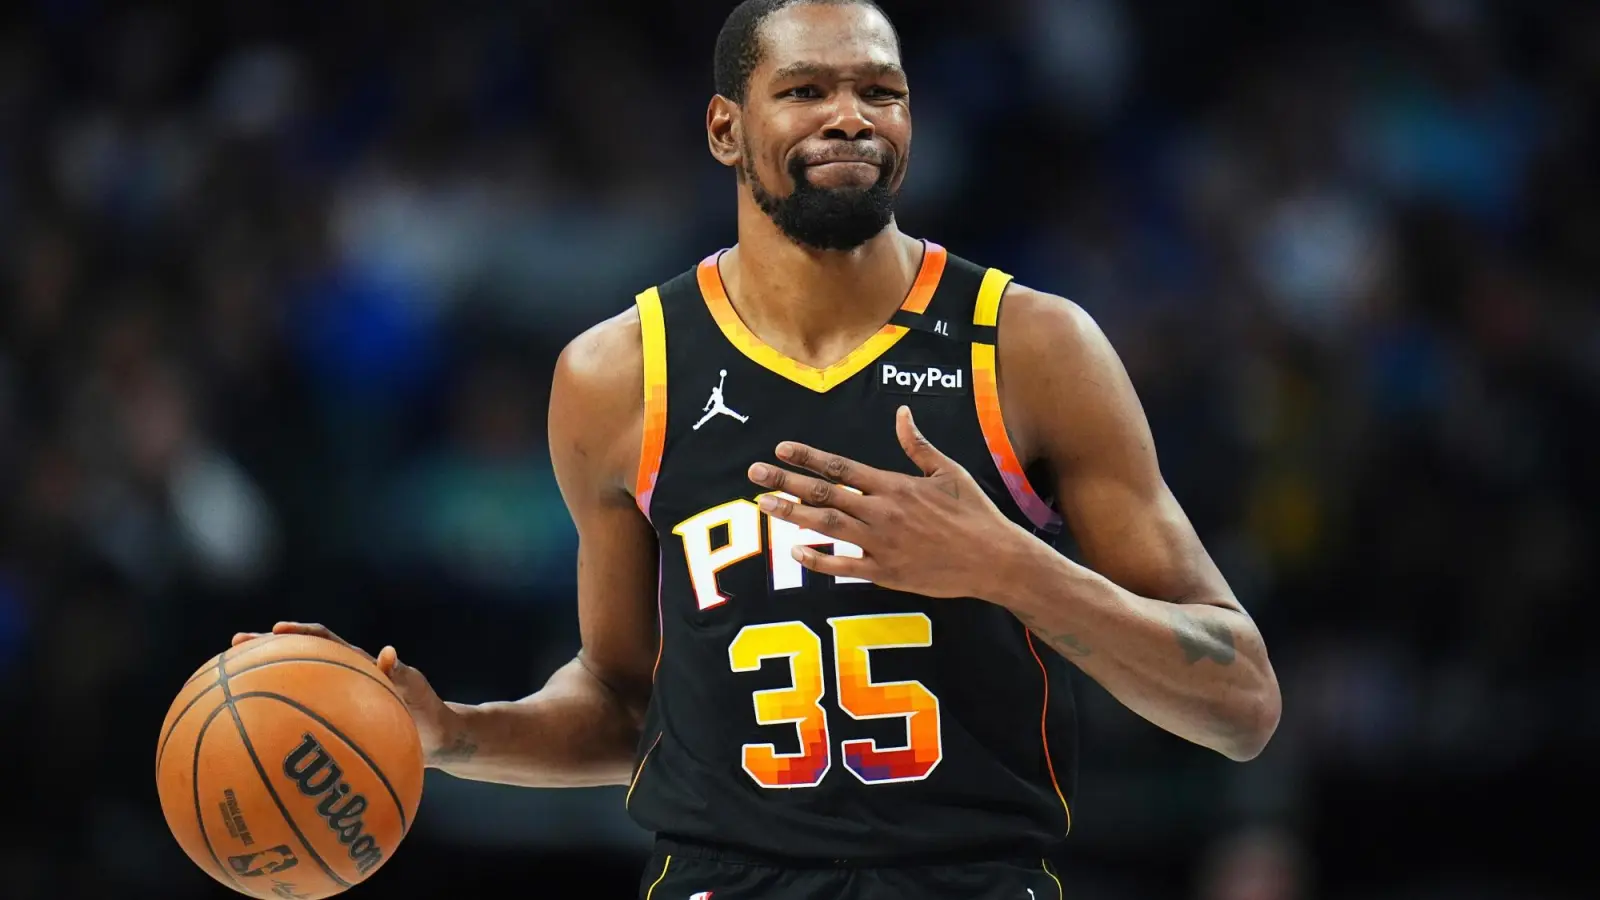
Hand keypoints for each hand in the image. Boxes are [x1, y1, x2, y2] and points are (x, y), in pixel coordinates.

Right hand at [232, 622, 461, 764]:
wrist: (436, 741)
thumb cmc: (429, 713)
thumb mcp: (417, 693)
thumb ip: (403, 675)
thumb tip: (389, 653)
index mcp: (359, 665)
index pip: (325, 641)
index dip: (300, 632)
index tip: (274, 629)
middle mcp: (342, 680)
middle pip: (297, 659)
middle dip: (265, 650)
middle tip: (232, 648)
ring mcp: (337, 702)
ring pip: (294, 689)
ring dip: (263, 684)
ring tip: (226, 689)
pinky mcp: (336, 725)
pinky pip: (302, 723)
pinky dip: (279, 727)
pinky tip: (253, 743)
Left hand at [746, 406, 1031, 599]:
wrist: (995, 559)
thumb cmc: (975, 513)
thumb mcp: (949, 471)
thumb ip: (917, 445)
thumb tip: (900, 413)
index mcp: (894, 485)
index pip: (841, 467)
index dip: (807, 457)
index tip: (780, 449)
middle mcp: (882, 512)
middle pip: (824, 493)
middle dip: (786, 482)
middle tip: (755, 474)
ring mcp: (881, 544)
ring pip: (827, 526)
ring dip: (792, 514)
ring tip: (764, 504)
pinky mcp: (886, 573)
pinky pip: (844, 567)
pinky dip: (818, 560)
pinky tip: (794, 552)